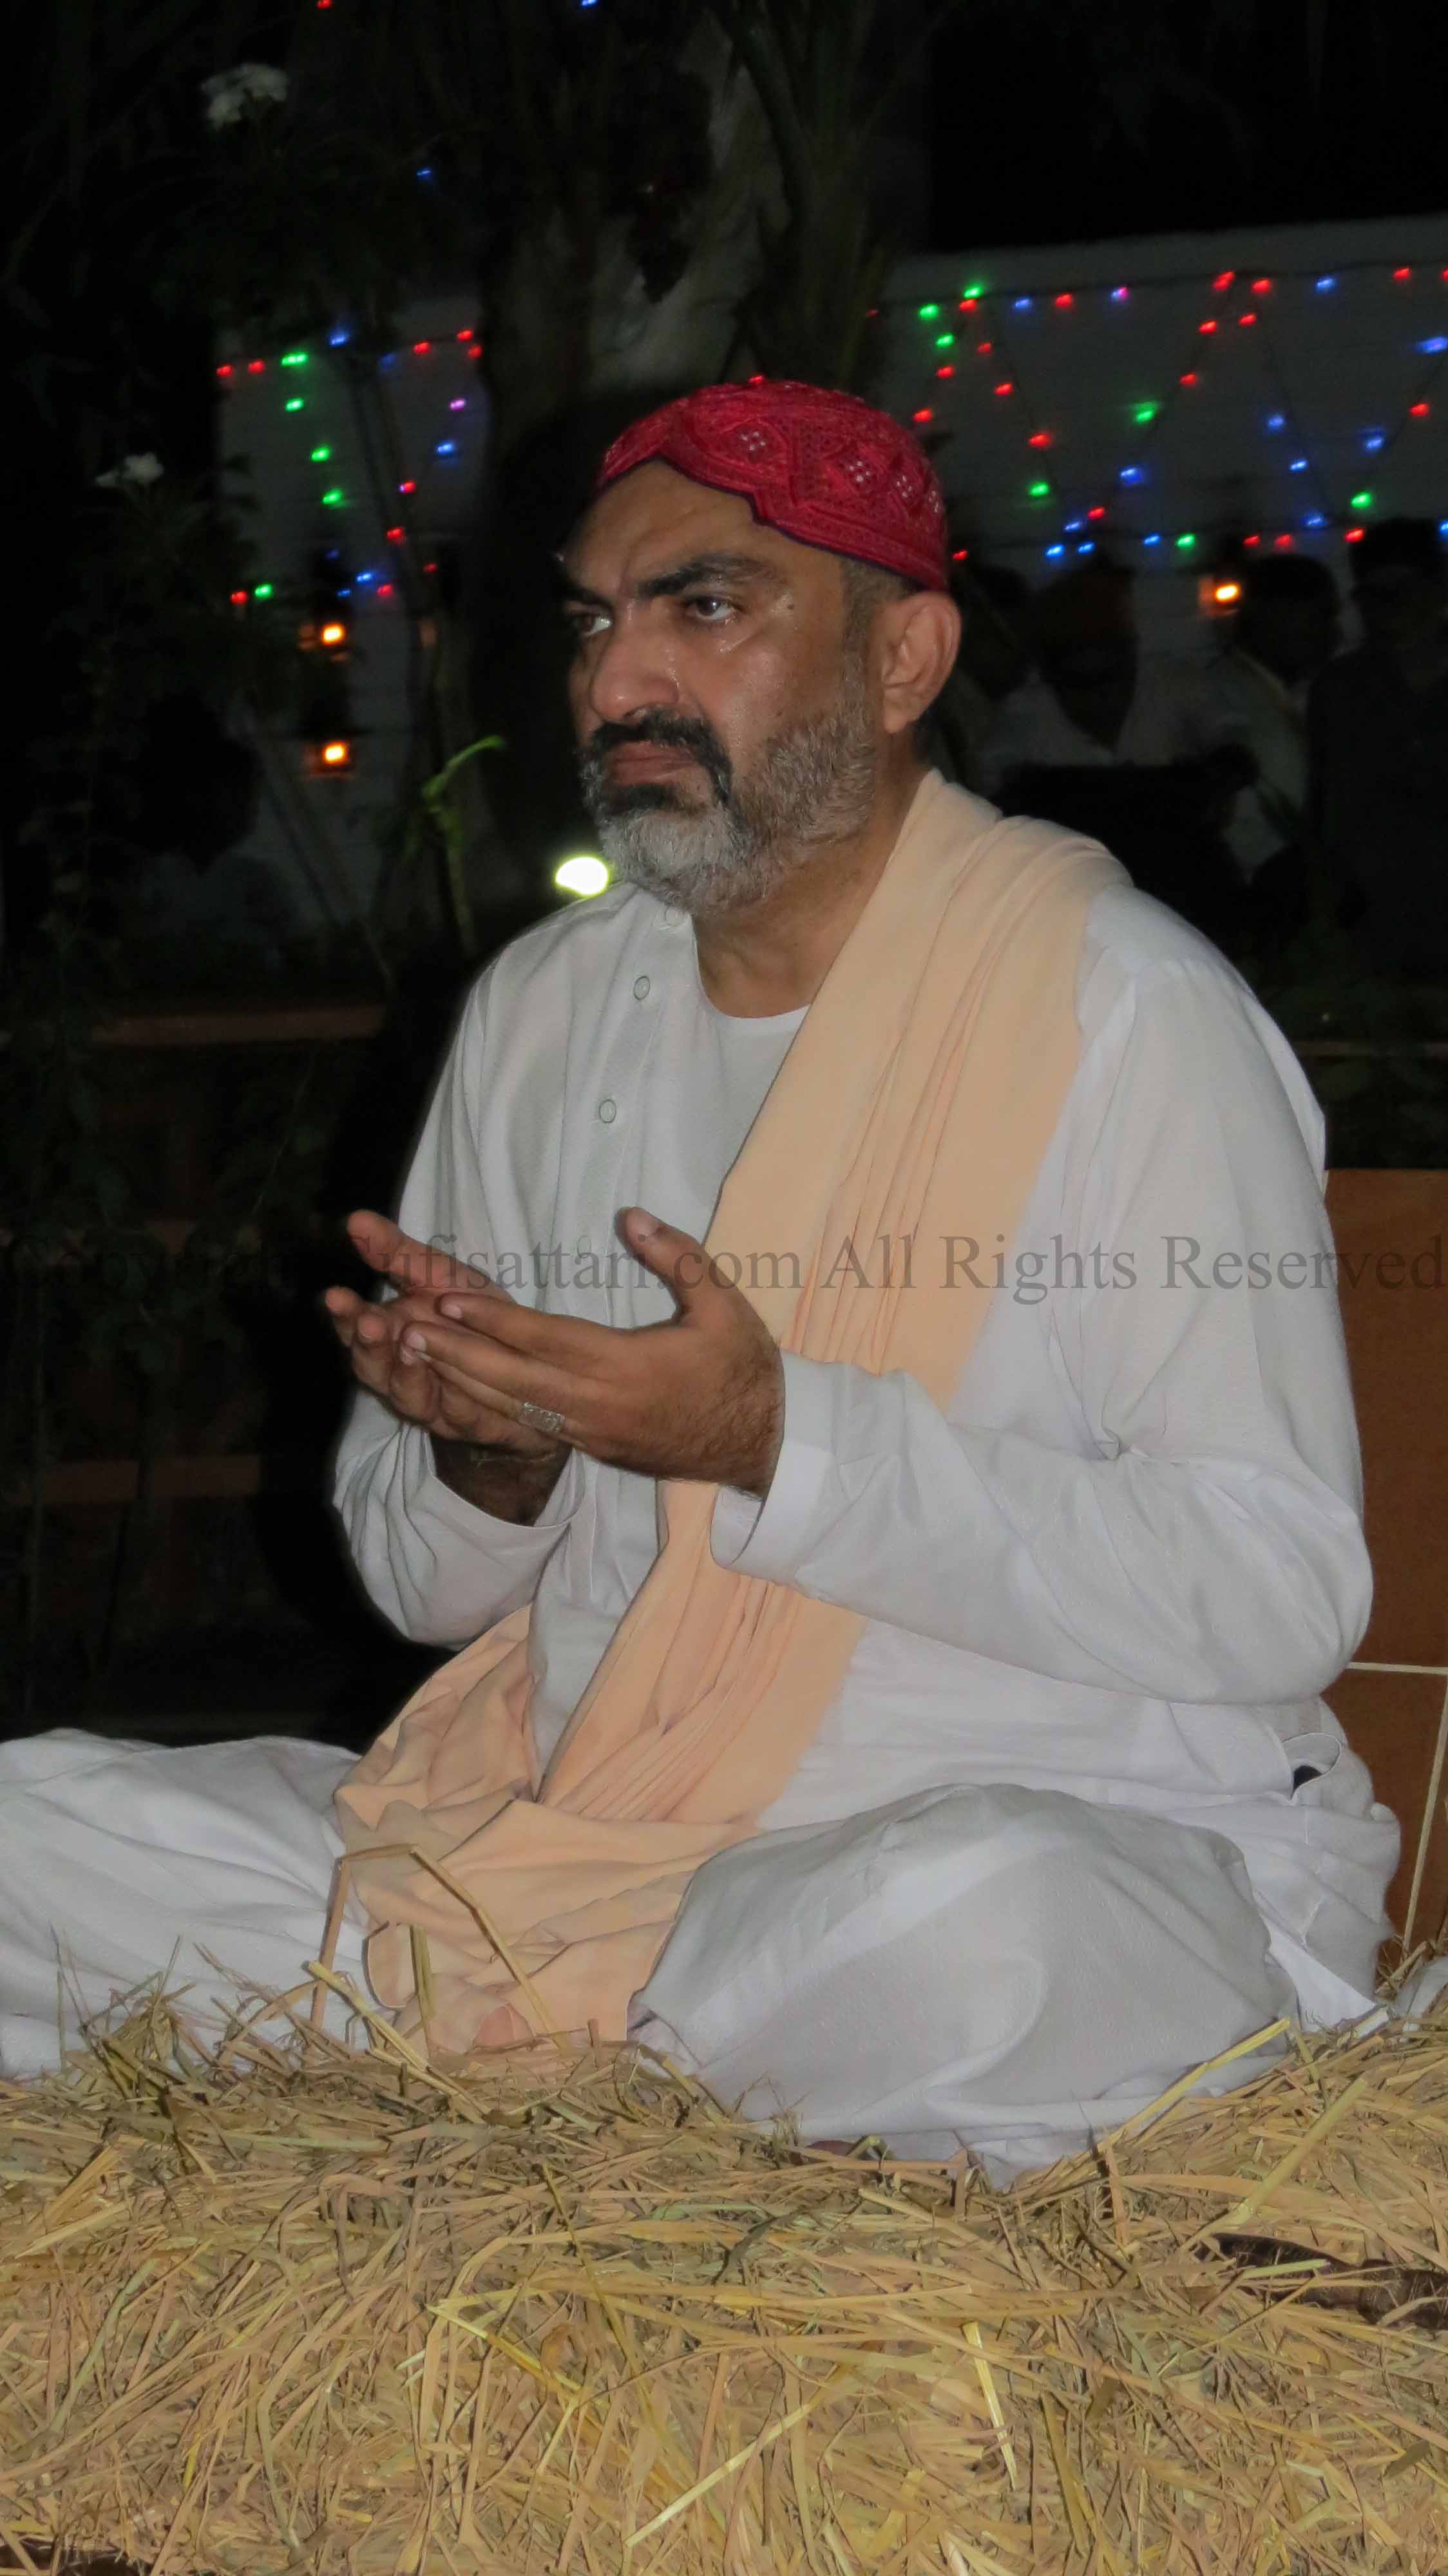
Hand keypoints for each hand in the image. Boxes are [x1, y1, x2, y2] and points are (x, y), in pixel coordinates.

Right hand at [323, 1210, 564, 1462]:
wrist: (532, 1360)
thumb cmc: (476, 1315)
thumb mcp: (440, 1275)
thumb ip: (397, 1253)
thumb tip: (355, 1218)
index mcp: (391, 1334)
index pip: (357, 1327)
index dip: (345, 1315)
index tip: (336, 1295)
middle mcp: (401, 1371)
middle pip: (371, 1366)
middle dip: (368, 1345)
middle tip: (369, 1323)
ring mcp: (431, 1400)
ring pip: (404, 1395)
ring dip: (403, 1372)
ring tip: (407, 1344)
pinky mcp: (464, 1422)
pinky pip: (453, 1414)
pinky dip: (451, 1395)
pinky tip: (450, 1374)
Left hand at [392, 1207, 785, 1497]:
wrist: (764, 1444)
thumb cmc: (745, 1368)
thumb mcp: (723, 1304)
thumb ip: (678, 1257)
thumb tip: (631, 1215)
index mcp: (626, 1366)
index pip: (544, 1339)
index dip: (493, 1320)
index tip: (447, 1300)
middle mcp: (599, 1405)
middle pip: (512, 1379)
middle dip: (455, 1353)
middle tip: (404, 1329)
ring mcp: (592, 1433)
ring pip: (514, 1407)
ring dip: (462, 1381)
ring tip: (417, 1355)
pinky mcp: (594, 1449)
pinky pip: (532, 1425)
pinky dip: (491, 1405)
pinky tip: (463, 1386)